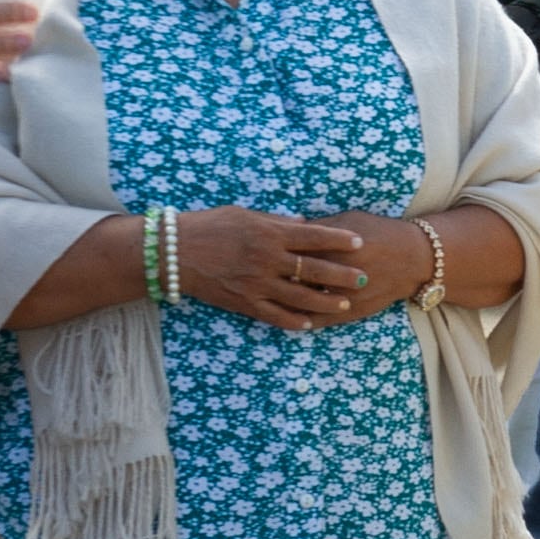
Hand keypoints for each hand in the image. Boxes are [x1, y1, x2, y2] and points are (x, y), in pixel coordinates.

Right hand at [173, 208, 384, 327]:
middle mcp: (267, 259)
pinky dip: (293, 321)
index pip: (313, 236)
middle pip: (313, 269)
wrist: (175, 252)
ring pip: (300, 296)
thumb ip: (276, 221)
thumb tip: (303, 223)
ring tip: (345, 304)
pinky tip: (310, 324)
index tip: (359, 242)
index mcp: (269, 233)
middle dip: (342, 274)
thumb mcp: (245, 214)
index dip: (338, 240)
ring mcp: (256, 283)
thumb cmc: (210, 226)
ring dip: (325, 302)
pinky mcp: (244, 302)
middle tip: (364, 278)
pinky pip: (274, 315)